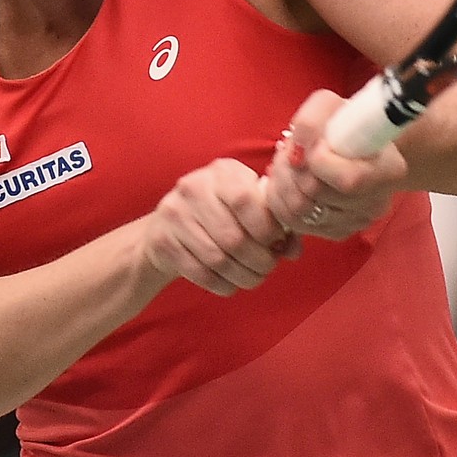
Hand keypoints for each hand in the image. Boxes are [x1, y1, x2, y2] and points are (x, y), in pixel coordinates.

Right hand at [142, 158, 296, 295]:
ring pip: (218, 259)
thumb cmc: (222, 213)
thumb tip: (293, 250)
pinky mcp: (163, 242)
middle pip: (234, 237)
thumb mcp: (249, 207)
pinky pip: (200, 273)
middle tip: (268, 267)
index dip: (267, 228)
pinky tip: (231, 283)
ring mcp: (175, 214)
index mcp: (223, 172)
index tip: (276, 242)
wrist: (168, 225)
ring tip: (253, 277)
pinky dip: (223, 284)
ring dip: (243, 276)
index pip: (246, 200)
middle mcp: (194, 187)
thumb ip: (277, 224)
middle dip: (259, 260)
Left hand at [263, 89, 408, 240]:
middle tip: (290, 151)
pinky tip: (288, 182)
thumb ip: (312, 120)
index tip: (312, 145)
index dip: (318, 160)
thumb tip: (297, 151)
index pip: (349, 180)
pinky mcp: (336, 232)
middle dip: (291, 169)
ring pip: (299, 212)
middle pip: (315, 195)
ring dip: (282, 183)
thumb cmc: (344, 123)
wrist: (355, 145)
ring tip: (287, 164)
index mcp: (389, 169)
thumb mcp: (331, 106)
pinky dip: (280, 200)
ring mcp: (356, 223)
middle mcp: (376, 203)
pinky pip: (294, 223)